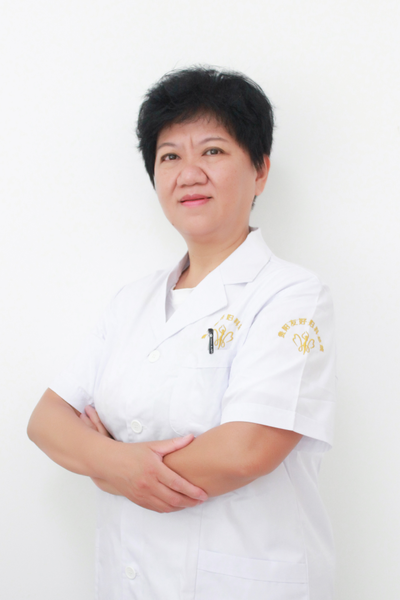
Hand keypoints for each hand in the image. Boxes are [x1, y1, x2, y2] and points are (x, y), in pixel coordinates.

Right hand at [80, 406, 207, 511]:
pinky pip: (156, 509)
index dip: (192, 491)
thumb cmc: (132, 452)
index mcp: (154, 470)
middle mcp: (148, 484)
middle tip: (202, 500)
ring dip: (181, 507)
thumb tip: (191, 437)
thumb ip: (173, 444)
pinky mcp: (138, 501)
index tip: (204, 494)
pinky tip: (176, 505)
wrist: (110, 463)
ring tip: (192, 503)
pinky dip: (169, 509)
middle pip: (174, 499)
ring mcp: (142, 495)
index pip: (177, 484)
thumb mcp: (153, 446)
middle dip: (190, 502)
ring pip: (166, 507)